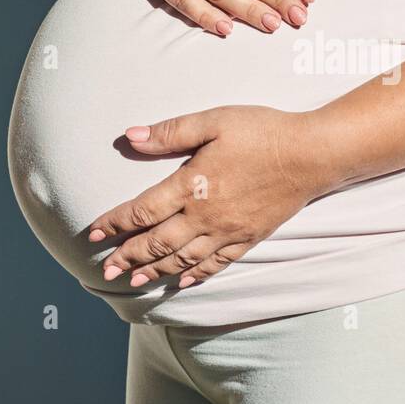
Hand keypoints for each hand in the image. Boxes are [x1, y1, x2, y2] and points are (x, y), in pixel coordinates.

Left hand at [87, 105, 330, 288]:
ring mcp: (228, 231)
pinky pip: (216, 264)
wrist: (311, 154)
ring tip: (134, 282)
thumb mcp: (212, 121)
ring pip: (183, 259)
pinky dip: (195, 275)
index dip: (115, 223)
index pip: (143, 211)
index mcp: (192, 184)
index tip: (93, 233)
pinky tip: (183, 282)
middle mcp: (205, 216)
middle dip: (129, 257)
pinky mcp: (248, 238)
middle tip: (105, 270)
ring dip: (155, 272)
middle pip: (157, 243)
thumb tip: (130, 137)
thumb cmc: (261, 131)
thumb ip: (170, 132)